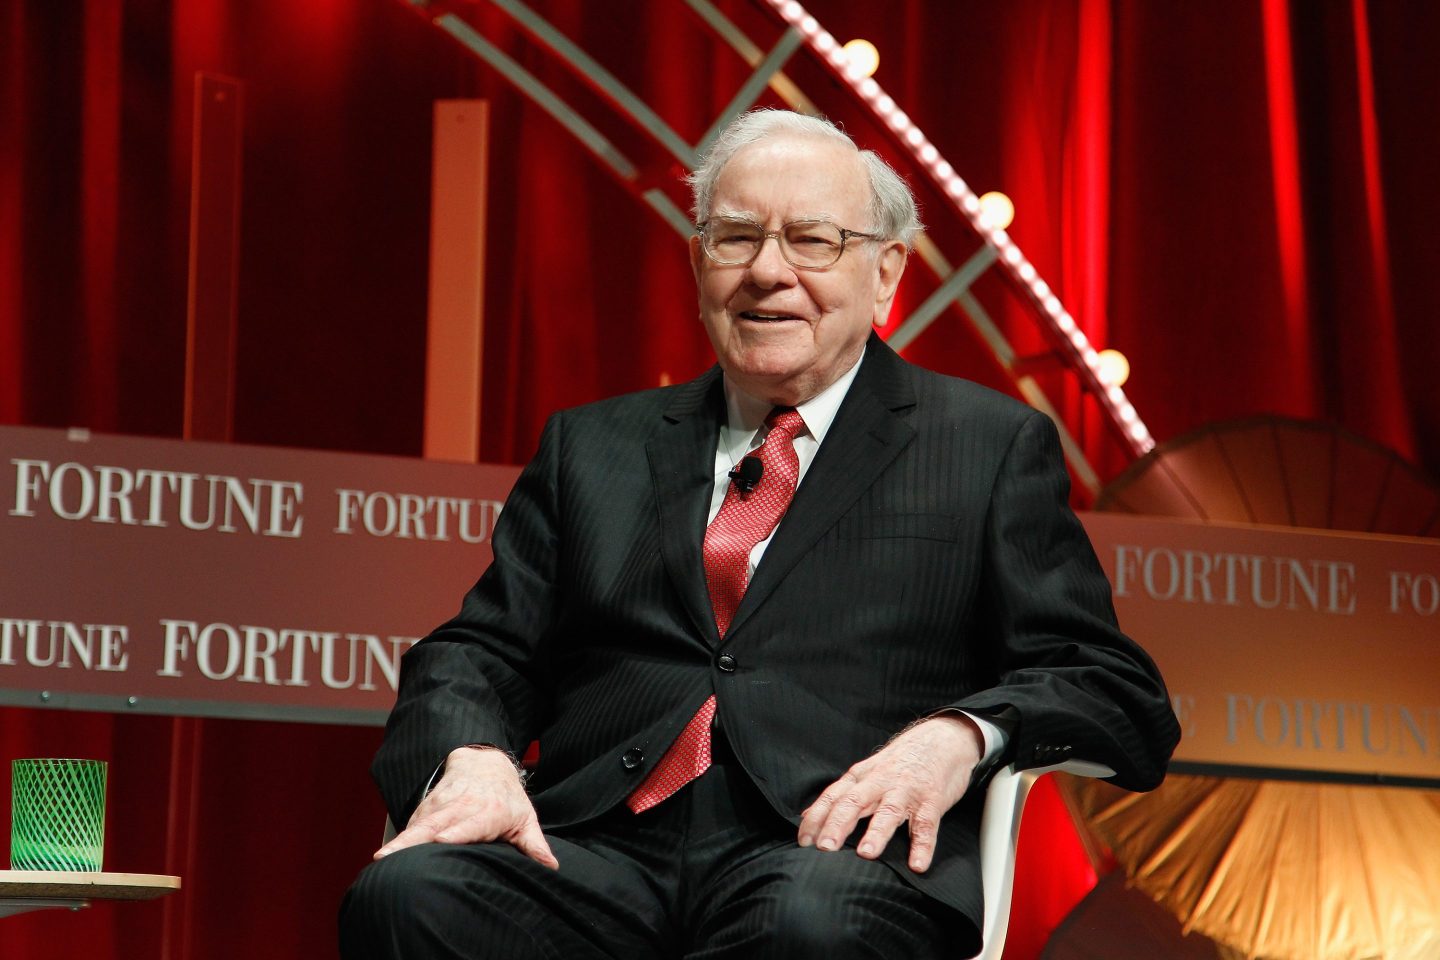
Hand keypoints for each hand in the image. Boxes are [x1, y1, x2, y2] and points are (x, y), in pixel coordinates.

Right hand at [374, 746, 557, 868]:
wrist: (485, 763)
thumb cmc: (507, 798)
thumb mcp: (525, 818)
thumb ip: (534, 844)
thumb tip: (550, 866)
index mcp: (488, 812)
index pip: (470, 824)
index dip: (456, 832)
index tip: (442, 840)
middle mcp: (462, 806)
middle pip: (436, 824)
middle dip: (415, 840)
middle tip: (393, 857)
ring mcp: (442, 804)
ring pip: (419, 823)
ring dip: (401, 840)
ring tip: (382, 859)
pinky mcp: (427, 806)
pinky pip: (412, 822)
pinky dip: (399, 837)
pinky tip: (386, 854)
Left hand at [797, 714, 982, 872]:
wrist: (942, 739)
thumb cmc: (900, 762)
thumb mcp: (866, 773)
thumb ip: (840, 796)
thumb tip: (807, 817)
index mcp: (861, 777)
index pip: (833, 797)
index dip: (817, 818)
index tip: (803, 840)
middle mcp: (880, 781)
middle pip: (854, 802)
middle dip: (838, 824)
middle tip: (825, 848)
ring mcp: (907, 790)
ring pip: (889, 811)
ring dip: (877, 832)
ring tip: (866, 854)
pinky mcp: (932, 800)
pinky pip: (927, 825)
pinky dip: (923, 845)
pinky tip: (917, 864)